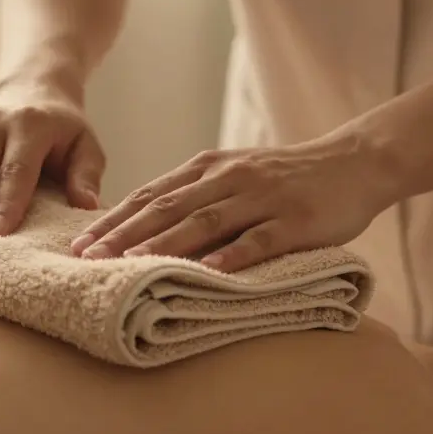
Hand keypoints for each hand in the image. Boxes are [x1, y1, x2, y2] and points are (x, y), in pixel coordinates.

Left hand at [68, 135, 398, 271]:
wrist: (354, 161)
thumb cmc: (286, 177)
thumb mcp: (233, 176)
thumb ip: (194, 197)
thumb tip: (143, 227)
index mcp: (208, 168)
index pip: (150, 194)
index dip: (113, 219)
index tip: (79, 242)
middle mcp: (228, 178)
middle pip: (166, 208)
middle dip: (122, 234)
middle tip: (87, 258)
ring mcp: (262, 198)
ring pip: (204, 222)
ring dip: (162, 244)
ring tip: (129, 266)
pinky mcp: (295, 219)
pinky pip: (259, 239)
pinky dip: (232, 256)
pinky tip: (207, 272)